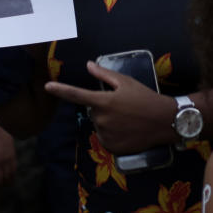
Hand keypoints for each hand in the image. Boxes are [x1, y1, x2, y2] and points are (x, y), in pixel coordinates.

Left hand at [43, 61, 176, 154]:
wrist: (165, 121)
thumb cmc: (146, 98)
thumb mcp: (126, 82)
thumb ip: (104, 74)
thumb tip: (88, 65)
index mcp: (103, 102)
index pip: (76, 95)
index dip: (60, 90)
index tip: (48, 86)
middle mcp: (101, 119)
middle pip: (93, 112)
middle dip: (103, 108)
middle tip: (123, 107)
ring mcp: (106, 135)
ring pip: (99, 126)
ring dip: (108, 122)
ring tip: (127, 119)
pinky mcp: (112, 148)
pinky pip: (106, 139)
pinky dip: (113, 135)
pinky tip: (127, 131)